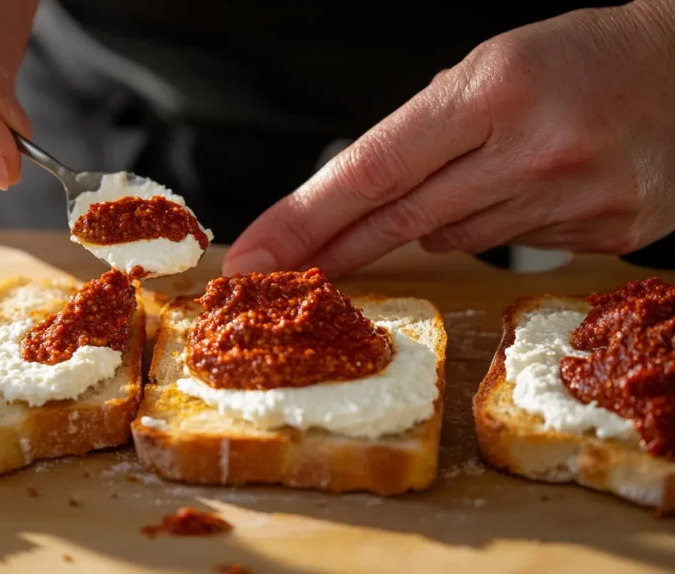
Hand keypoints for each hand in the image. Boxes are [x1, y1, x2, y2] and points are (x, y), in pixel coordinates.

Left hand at [224, 0, 674, 276]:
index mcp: (495, 91)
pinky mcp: (601, 237)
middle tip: (280, 274)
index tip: (256, 251)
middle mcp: (533, 150)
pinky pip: (508, 248)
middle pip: (400, 222)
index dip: (304, 218)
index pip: (372, 171)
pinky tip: (521, 191)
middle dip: (333, 250)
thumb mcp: (494, 65)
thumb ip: (426, 133)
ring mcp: (572, 201)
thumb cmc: (586, 58)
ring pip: (451, 239)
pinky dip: (491, 225)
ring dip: (431, 221)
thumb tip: (362, 202)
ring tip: (469, 179)